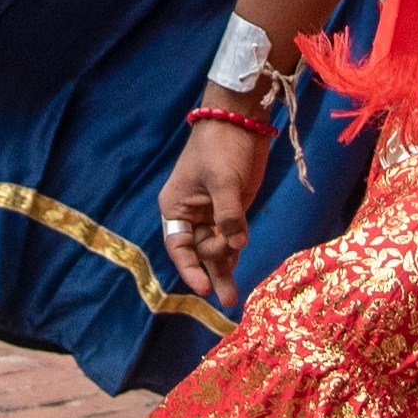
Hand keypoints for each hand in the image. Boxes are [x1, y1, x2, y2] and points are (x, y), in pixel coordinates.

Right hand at [156, 107, 269, 314]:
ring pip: (216, 248)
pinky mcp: (232, 209)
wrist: (240, 120)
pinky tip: (240, 267)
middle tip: (229, 294)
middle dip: (213, 271)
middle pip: (199, 252)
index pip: (179, 246)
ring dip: (225, 269)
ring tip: (233, 298)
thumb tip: (237, 244)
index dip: (190, 269)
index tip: (203, 289)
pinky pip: (231, 237)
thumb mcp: (223, 180)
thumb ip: (230, 214)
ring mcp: (212, 213)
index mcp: (176, 207)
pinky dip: (235, 251)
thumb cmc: (221, 146)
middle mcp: (191, 215)